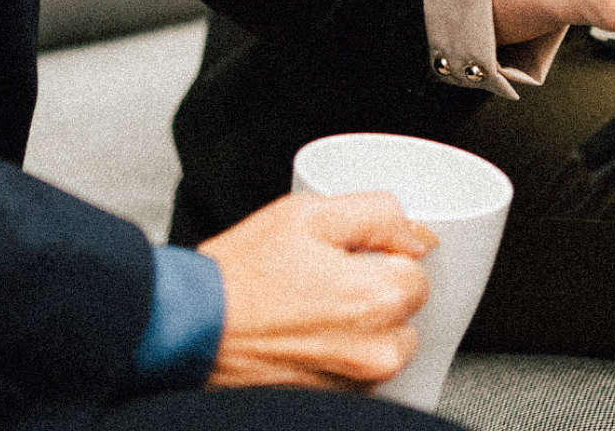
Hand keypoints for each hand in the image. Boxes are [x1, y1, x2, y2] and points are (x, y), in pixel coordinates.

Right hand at [198, 190, 435, 390]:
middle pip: (405, 312)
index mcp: (376, 298)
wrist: (195, 328)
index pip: (419, 272)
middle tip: (329, 276)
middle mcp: (375, 350)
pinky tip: (306, 334)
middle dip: (377, 290)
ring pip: (384, 345)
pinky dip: (341, 353)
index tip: (354, 252)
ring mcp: (355, 383)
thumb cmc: (243, 274)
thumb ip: (375, 213)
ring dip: (362, 326)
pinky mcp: (333, 402)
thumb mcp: (307, 212)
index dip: (385, 253)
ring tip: (313, 306)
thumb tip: (416, 234)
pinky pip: (358, 371)